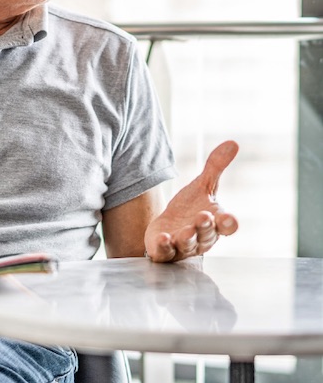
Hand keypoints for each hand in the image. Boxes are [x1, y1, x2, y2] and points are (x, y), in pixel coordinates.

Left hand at [144, 140, 238, 262]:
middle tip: (202, 216)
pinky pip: (166, 253)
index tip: (229, 219)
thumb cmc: (190, 208)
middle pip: (207, 234)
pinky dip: (165, 247)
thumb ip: (216, 166)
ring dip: (187, 238)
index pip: (227, 225)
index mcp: (215, 221)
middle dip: (205, 226)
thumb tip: (233, 142)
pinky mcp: (165, 252)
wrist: (168, 228)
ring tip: (185, 231)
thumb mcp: (203, 185)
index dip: (229, 223)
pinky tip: (163, 239)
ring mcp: (183, 246)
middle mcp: (202, 237)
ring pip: (188, 244)